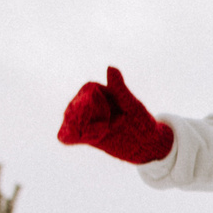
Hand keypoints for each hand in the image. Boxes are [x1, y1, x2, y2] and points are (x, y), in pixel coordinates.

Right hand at [57, 66, 173, 165]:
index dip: (94, 103)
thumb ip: (120, 89)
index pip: (87, 92)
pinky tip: (86, 138)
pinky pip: (67, 135)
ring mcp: (84, 120)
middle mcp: (88, 104)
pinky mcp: (82, 136)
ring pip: (69, 121)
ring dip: (79, 128)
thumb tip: (110, 67)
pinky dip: (71, 136)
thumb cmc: (141, 121)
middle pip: (75, 106)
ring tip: (100, 133)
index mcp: (99, 91)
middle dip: (85, 118)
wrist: (145, 145)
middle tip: (107, 127)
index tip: (109, 115)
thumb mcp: (132, 106)